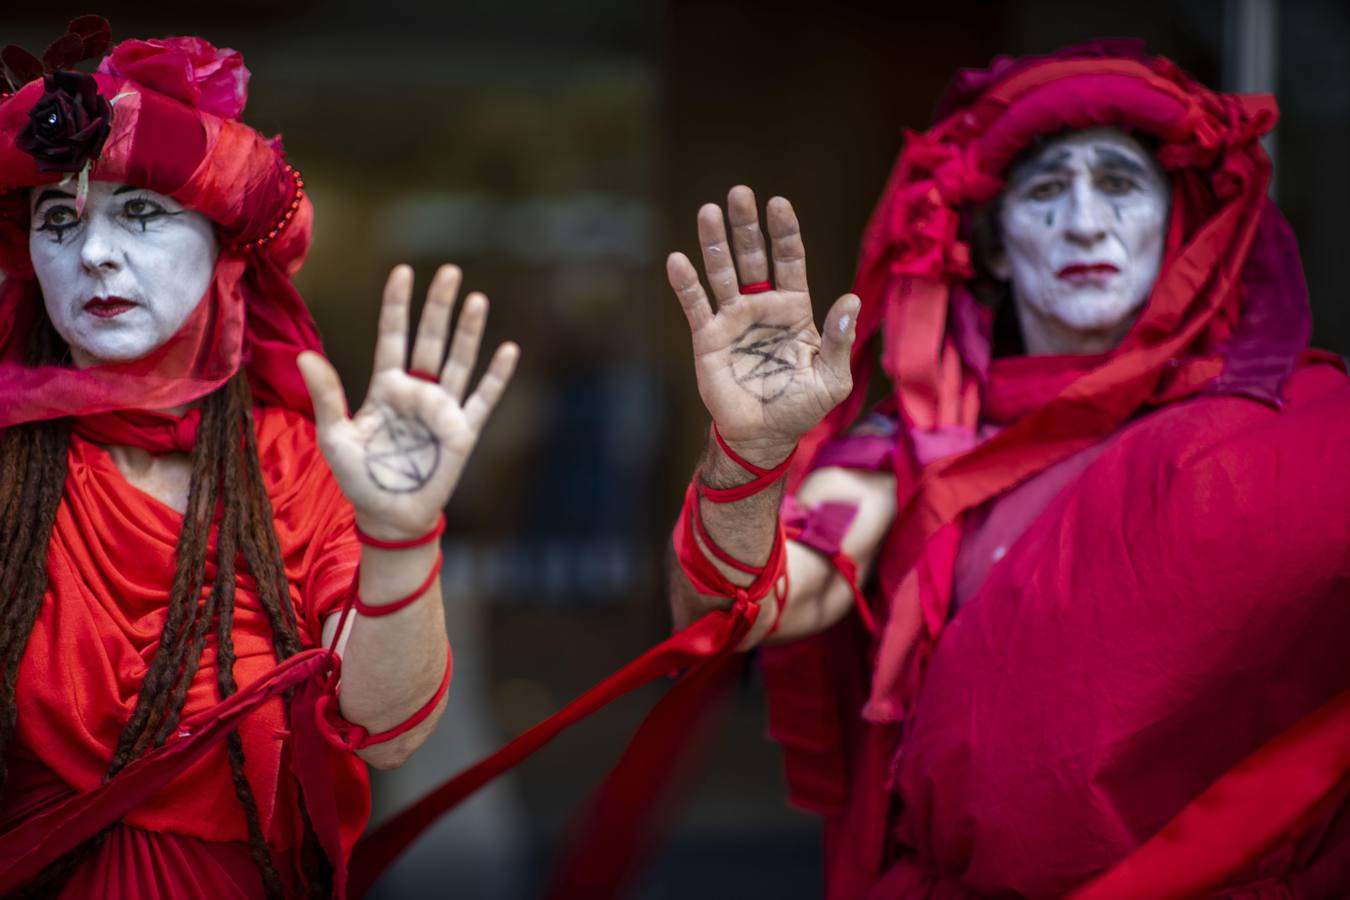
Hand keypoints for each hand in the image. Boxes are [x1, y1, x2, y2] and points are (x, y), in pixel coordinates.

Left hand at [297, 264, 519, 539]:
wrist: (388, 515)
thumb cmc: (358, 477)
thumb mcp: (334, 436)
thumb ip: (326, 394)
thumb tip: (305, 355)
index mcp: (385, 387)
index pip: (393, 336)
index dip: (397, 305)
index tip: (403, 272)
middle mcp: (417, 391)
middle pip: (430, 339)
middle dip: (439, 306)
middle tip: (449, 271)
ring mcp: (443, 409)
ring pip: (459, 361)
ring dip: (468, 331)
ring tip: (476, 299)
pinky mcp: (463, 431)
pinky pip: (483, 398)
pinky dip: (496, 375)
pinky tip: (508, 349)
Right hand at [667, 186, 857, 465]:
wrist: (763, 435)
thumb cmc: (801, 407)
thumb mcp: (831, 378)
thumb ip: (839, 339)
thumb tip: (851, 300)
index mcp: (794, 309)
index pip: (790, 260)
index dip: (785, 232)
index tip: (778, 203)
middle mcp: (762, 306)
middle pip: (753, 256)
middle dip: (746, 225)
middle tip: (739, 193)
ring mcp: (733, 319)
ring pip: (722, 271)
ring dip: (714, 242)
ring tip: (708, 211)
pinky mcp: (707, 337)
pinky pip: (695, 305)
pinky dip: (686, 283)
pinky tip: (678, 260)